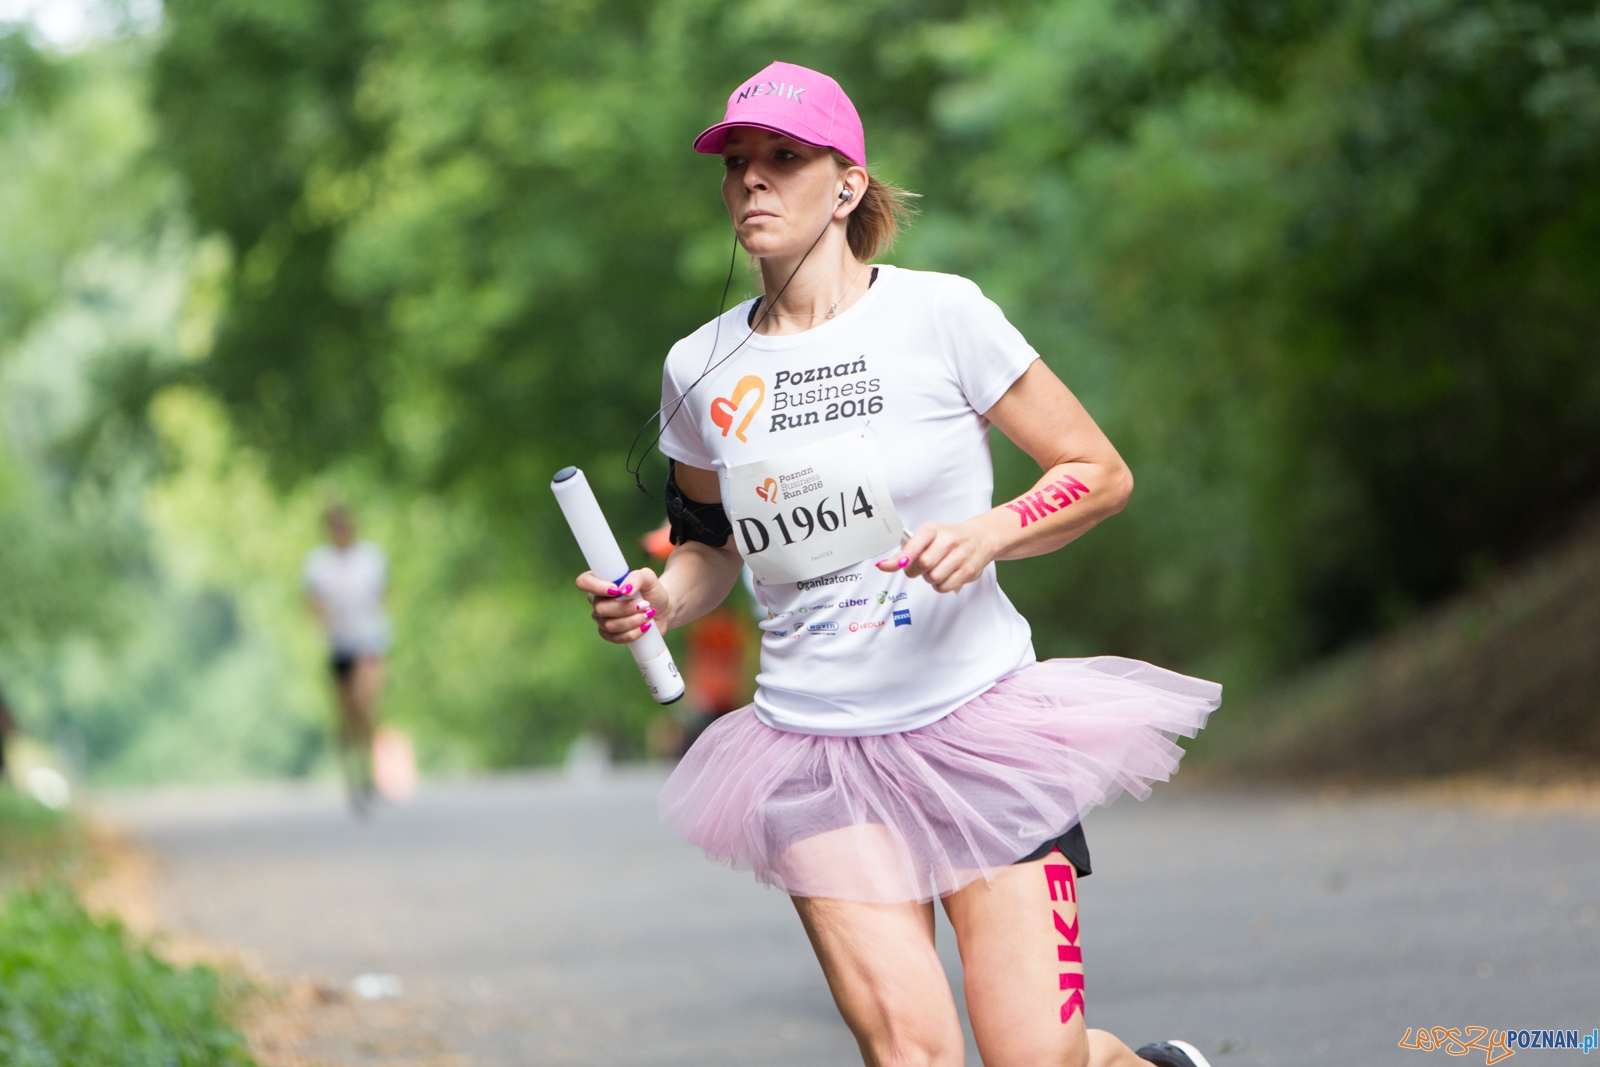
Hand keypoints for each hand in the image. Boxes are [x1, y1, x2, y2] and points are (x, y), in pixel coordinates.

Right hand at [575, 567, 664, 643]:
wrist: (663, 609)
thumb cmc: (652, 590)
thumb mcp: (648, 578)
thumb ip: (636, 577)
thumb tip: (624, 590)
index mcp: (602, 582)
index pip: (584, 582)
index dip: (596, 587)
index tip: (617, 590)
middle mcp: (598, 601)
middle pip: (600, 608)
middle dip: (625, 608)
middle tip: (644, 604)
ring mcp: (602, 619)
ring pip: (609, 625)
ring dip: (632, 620)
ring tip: (648, 614)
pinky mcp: (611, 634)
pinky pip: (615, 638)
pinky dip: (633, 633)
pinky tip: (645, 626)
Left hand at [876, 520, 997, 593]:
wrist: (980, 538)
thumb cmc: (948, 538)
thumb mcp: (926, 538)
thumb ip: (904, 553)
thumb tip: (882, 566)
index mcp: (933, 529)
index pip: (917, 543)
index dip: (906, 556)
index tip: (900, 565)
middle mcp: (948, 540)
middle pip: (923, 563)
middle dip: (916, 570)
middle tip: (920, 567)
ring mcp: (960, 556)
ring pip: (933, 577)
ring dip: (929, 578)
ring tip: (935, 570)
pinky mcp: (968, 571)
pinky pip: (944, 587)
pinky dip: (939, 586)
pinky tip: (944, 576)